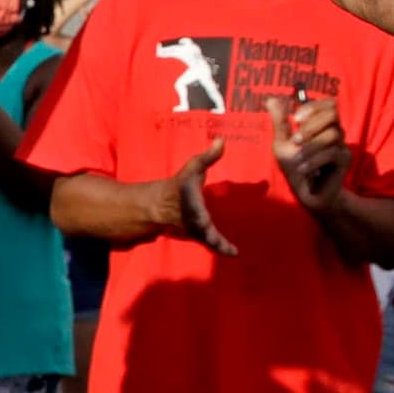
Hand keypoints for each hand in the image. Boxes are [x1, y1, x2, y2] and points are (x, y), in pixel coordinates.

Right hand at [139, 138, 234, 255]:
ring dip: (219, 246)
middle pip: (204, 232)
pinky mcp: (198, 235)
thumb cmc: (179, 186)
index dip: (202, 213)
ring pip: (207, 240)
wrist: (159, 205)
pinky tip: (234, 252)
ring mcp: (194, 230)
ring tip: (232, 251)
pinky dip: (221, 247)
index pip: (198, 211)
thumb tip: (221, 140)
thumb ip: (208, 157)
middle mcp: (193, 221)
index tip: (211, 220)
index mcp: (192, 206)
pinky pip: (210, 243)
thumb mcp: (193, 169)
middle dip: (216, 240)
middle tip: (230, 248)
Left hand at [269, 93, 347, 211]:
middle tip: (296, 140)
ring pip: (332, 134)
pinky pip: (333, 153)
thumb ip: (280, 122)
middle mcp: (335, 131)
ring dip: (311, 146)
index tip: (296, 118)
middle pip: (333, 113)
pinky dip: (315, 160)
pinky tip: (303, 169)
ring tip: (297, 160)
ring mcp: (342, 145)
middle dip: (312, 124)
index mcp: (321, 124)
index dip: (314, 107)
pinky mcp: (345, 160)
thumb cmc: (295, 166)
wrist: (306, 193)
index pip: (328, 104)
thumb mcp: (282, 143)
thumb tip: (271, 99)